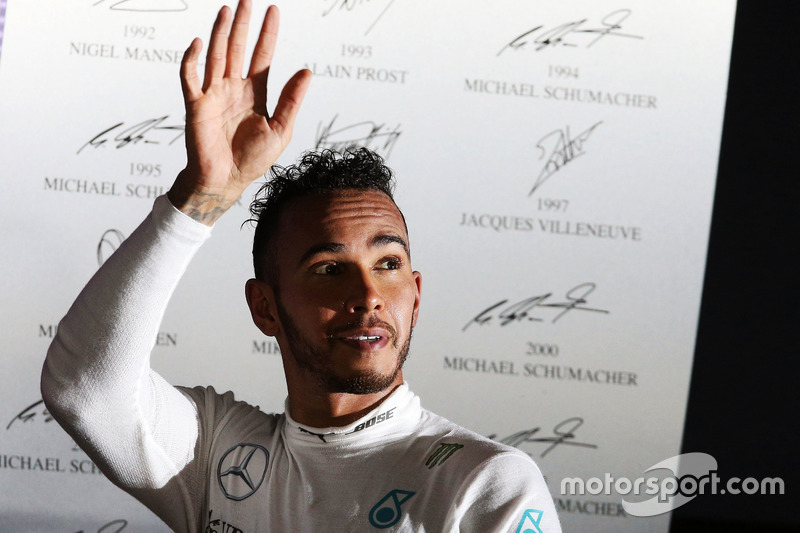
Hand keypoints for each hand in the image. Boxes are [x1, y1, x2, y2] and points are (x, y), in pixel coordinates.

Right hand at [168, 0, 310, 224]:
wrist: (226, 181)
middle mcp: (234, 88)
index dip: (267, 34)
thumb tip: (307, 71)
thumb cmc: (252, 159)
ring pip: (217, 56)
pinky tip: (199, 43)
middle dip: (243, 24)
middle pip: (238, 49)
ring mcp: (213, 94)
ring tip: (227, 10)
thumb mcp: (280, 129)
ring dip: (221, 33)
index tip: (273, 10)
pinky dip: (192, 60)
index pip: (262, 56)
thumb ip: (291, 100)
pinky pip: (191, 78)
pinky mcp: (196, 105)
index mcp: (255, 93)